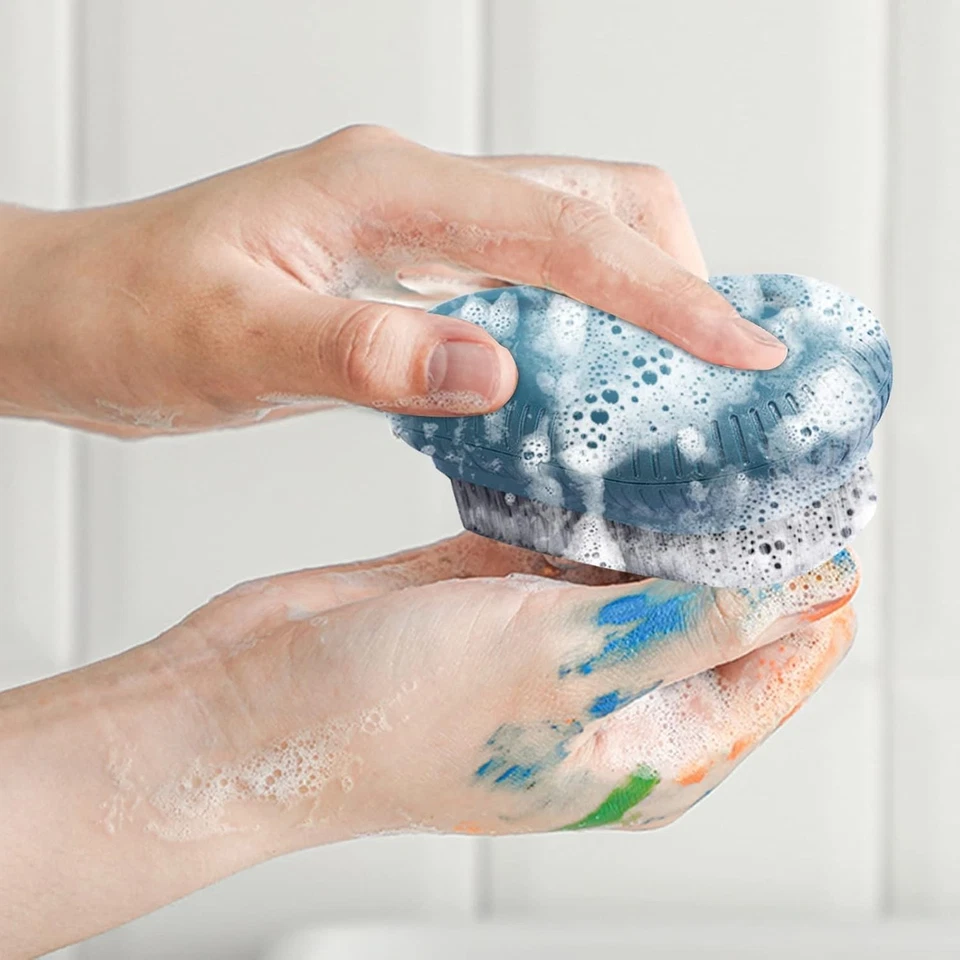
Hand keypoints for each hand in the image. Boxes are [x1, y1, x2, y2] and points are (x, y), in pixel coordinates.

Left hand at [0, 126, 785, 435]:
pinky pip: (520, 283)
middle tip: (719, 366)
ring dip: (634, 296)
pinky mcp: (404, 274)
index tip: (739, 348)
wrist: (70, 312)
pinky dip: (576, 324)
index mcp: (384, 191)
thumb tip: (496, 369)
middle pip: (590, 201)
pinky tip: (580, 379)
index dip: (665, 291)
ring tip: (676, 375)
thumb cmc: (126, 316)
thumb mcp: (231, 341)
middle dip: (674, 273)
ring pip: (564, 238)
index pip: (561, 231)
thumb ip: (363, 352)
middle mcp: (413, 195)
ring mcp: (412, 231)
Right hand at [2, 534, 855, 952]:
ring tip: (703, 437)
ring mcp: (549, 641)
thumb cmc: (390, 717)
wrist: (256, 703)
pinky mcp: (495, 593)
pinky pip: (568, 540)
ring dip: (666, 512)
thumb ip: (690, 628)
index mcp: (645, 747)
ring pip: (638, 565)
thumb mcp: (566, 669)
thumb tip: (799, 591)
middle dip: (743, 539)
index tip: (830, 506)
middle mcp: (606, 698)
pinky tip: (613, 452)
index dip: (811, 587)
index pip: (775, 666)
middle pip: (712, 608)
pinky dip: (593, 502)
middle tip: (767, 454)